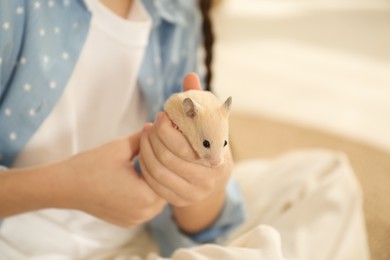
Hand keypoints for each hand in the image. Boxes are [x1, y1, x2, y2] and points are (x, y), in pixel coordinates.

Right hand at [63, 132, 166, 226]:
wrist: (64, 187)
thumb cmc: (91, 165)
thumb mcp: (121, 147)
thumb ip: (144, 138)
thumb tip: (160, 127)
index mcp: (146, 196)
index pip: (169, 175)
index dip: (166, 158)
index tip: (162, 144)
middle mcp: (144, 214)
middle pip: (165, 188)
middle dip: (162, 170)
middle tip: (158, 151)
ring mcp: (135, 220)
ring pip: (157, 198)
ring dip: (154, 182)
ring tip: (147, 163)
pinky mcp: (128, 222)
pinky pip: (145, 206)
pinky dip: (144, 193)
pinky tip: (137, 178)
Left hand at [139, 72, 232, 232]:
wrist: (213, 178)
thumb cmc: (209, 144)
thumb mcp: (209, 124)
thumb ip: (199, 102)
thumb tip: (189, 75)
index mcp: (217, 159)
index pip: (185, 145)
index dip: (167, 130)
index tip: (159, 115)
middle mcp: (207, 180)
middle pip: (168, 158)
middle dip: (153, 139)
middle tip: (147, 125)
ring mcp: (193, 194)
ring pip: (158, 172)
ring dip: (146, 151)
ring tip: (143, 136)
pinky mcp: (179, 201)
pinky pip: (154, 185)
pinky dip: (145, 168)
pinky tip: (143, 154)